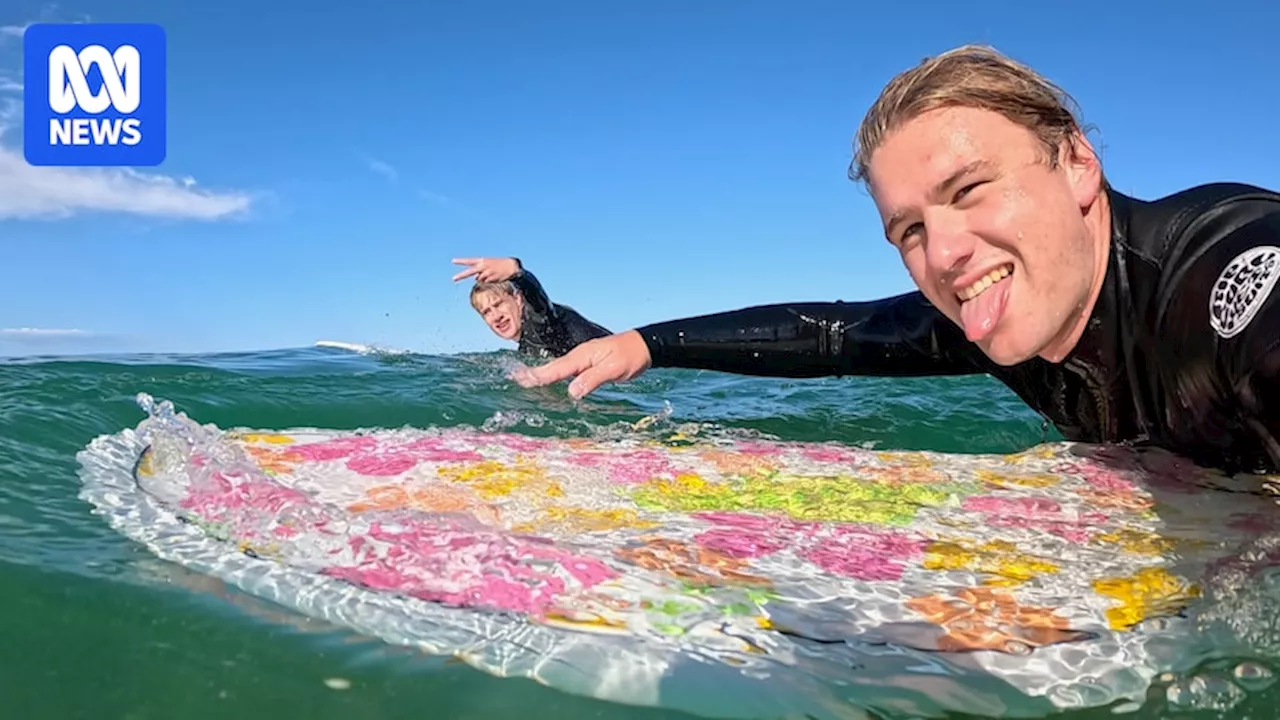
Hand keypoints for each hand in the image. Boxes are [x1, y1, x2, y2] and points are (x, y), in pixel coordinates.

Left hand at [451, 257, 519, 282]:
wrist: (511, 266)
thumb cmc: (499, 265)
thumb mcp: (488, 264)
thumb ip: (480, 271)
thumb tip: (475, 279)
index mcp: (482, 261)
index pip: (469, 261)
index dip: (461, 261)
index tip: (453, 261)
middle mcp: (483, 266)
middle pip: (469, 272)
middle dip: (461, 276)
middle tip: (453, 279)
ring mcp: (486, 272)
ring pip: (479, 279)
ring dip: (483, 278)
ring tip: (492, 274)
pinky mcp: (491, 278)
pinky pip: (486, 282)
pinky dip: (489, 280)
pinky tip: (495, 277)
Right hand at [511, 330, 651, 398]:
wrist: (646, 346)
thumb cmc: (631, 356)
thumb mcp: (613, 368)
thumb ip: (593, 379)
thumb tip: (572, 391)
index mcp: (583, 356)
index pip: (558, 368)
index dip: (540, 375)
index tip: (523, 379)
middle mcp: (581, 356)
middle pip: (554, 367)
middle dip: (535, 373)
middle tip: (517, 378)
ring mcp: (585, 359)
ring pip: (561, 368)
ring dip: (545, 374)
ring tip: (528, 380)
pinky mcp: (591, 364)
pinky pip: (570, 371)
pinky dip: (558, 375)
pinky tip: (555, 380)